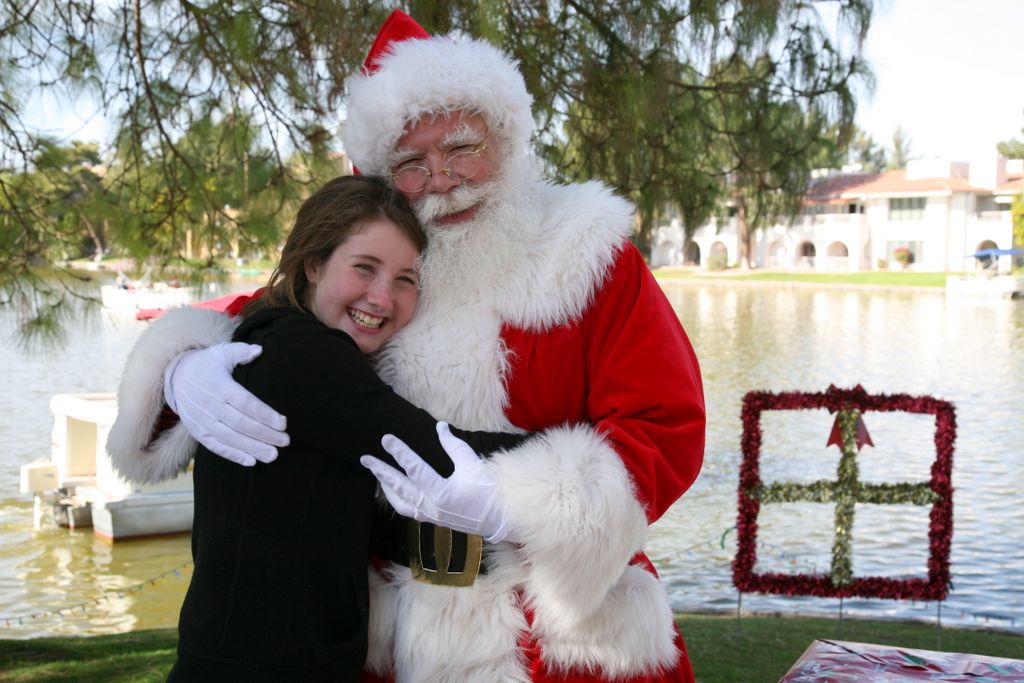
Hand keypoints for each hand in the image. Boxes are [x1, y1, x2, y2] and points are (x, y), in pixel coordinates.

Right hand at [163, 343, 288, 465]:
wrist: (175, 377)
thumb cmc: (205, 364)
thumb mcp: (221, 352)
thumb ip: (240, 352)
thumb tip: (259, 350)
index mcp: (219, 386)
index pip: (245, 403)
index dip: (264, 414)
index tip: (283, 423)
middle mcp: (210, 405)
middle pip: (241, 424)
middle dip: (264, 434)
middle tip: (285, 441)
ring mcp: (202, 421)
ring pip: (230, 438)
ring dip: (252, 448)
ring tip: (273, 455)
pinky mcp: (198, 432)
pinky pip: (216, 447)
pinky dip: (233, 455)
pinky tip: (251, 461)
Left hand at [360, 422, 513, 543]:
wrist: (498, 517)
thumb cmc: (487, 489)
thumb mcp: (471, 464)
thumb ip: (452, 445)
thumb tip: (439, 427)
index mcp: (441, 493)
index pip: (414, 469)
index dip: (399, 452)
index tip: (386, 439)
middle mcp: (431, 507)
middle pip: (399, 487)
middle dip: (381, 471)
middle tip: (366, 458)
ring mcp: (429, 516)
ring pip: (399, 502)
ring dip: (385, 486)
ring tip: (375, 472)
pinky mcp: (431, 520)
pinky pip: (406, 510)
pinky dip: (395, 498)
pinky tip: (390, 488)